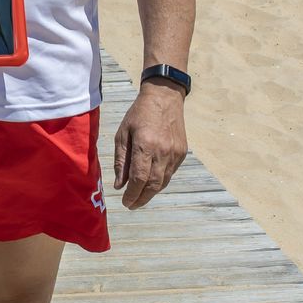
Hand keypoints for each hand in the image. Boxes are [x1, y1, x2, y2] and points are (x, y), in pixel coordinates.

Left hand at [112, 82, 187, 209]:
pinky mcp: (182, 153)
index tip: (125, 202)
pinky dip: (160, 181)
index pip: (139, 178)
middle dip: (141, 198)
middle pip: (153, 185)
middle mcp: (162, 151)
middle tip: (131, 205)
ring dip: (151, 193)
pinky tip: (150, 183)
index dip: (132, 194)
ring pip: (163, 182)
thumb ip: (120, 161)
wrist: (165, 97)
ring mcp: (175, 153)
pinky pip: (170, 173)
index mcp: (145, 144)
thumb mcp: (122, 133)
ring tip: (139, 197)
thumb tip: (120, 185)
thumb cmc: (139, 113)